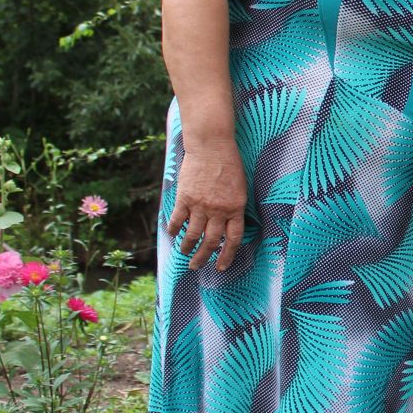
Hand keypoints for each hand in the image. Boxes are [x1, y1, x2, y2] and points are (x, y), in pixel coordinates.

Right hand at [165, 142, 248, 271]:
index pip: (233, 239)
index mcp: (236, 208)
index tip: (221, 266)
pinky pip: (178, 220)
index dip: (227, 255)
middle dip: (203, 257)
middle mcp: (219, 210)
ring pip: (193, 235)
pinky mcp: (185, 199)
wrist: (212, 146)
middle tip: (196, 266)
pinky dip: (174, 229)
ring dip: (187, 247)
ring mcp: (201, 205)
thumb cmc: (229, 164)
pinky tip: (172, 234)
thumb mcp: (240, 187)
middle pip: (211, 242)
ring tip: (184, 253)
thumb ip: (233, 207)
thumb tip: (227, 226)